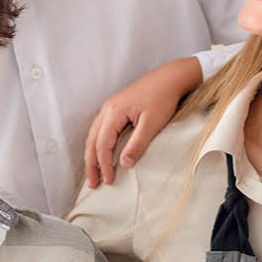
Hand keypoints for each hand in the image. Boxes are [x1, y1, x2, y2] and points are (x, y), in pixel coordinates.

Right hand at [84, 57, 201, 186]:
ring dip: (92, 155)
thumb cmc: (163, 97)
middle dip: (91, 164)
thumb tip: (124, 164)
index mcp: (114, 112)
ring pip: (94, 135)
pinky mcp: (116, 108)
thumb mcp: (152, 124)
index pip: (102, 144)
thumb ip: (137, 144)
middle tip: (93, 183)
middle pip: (92, 141)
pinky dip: (98, 144)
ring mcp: (110, 107)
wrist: (170, 78)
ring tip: (93, 173)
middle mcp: (107, 109)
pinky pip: (100, 129)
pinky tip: (100, 154)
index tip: (108, 180)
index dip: (104, 164)